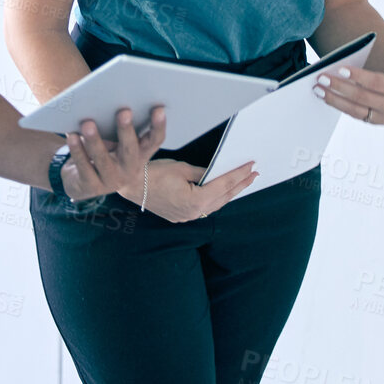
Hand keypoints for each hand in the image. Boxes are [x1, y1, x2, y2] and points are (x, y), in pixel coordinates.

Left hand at [60, 106, 167, 201]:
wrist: (81, 181)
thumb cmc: (102, 152)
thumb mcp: (114, 143)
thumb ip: (117, 129)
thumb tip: (107, 105)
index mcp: (140, 155)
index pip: (154, 141)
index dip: (158, 126)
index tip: (159, 109)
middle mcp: (129, 170)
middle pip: (130, 150)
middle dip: (127, 130)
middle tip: (124, 111)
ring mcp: (111, 181)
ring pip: (103, 159)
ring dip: (95, 140)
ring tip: (87, 123)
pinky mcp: (92, 187)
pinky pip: (84, 167)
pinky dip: (77, 150)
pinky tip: (71, 136)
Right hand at [122, 157, 257, 222]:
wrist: (130, 184)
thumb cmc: (152, 173)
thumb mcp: (182, 168)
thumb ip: (203, 172)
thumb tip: (216, 172)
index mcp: (196, 201)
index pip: (224, 185)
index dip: (239, 175)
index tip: (251, 167)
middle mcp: (193, 213)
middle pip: (223, 197)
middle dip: (239, 185)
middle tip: (253, 174)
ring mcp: (186, 216)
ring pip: (215, 205)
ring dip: (229, 193)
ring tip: (241, 182)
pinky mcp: (180, 216)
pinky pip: (203, 208)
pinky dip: (214, 199)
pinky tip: (220, 192)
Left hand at [312, 49, 383, 124]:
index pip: (376, 82)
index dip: (359, 76)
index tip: (341, 68)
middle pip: (361, 97)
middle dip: (339, 87)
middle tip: (321, 78)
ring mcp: (381, 117)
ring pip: (354, 110)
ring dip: (333, 100)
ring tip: (317, 90)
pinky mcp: (374, 122)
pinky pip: (354, 114)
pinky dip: (339, 106)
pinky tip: (325, 97)